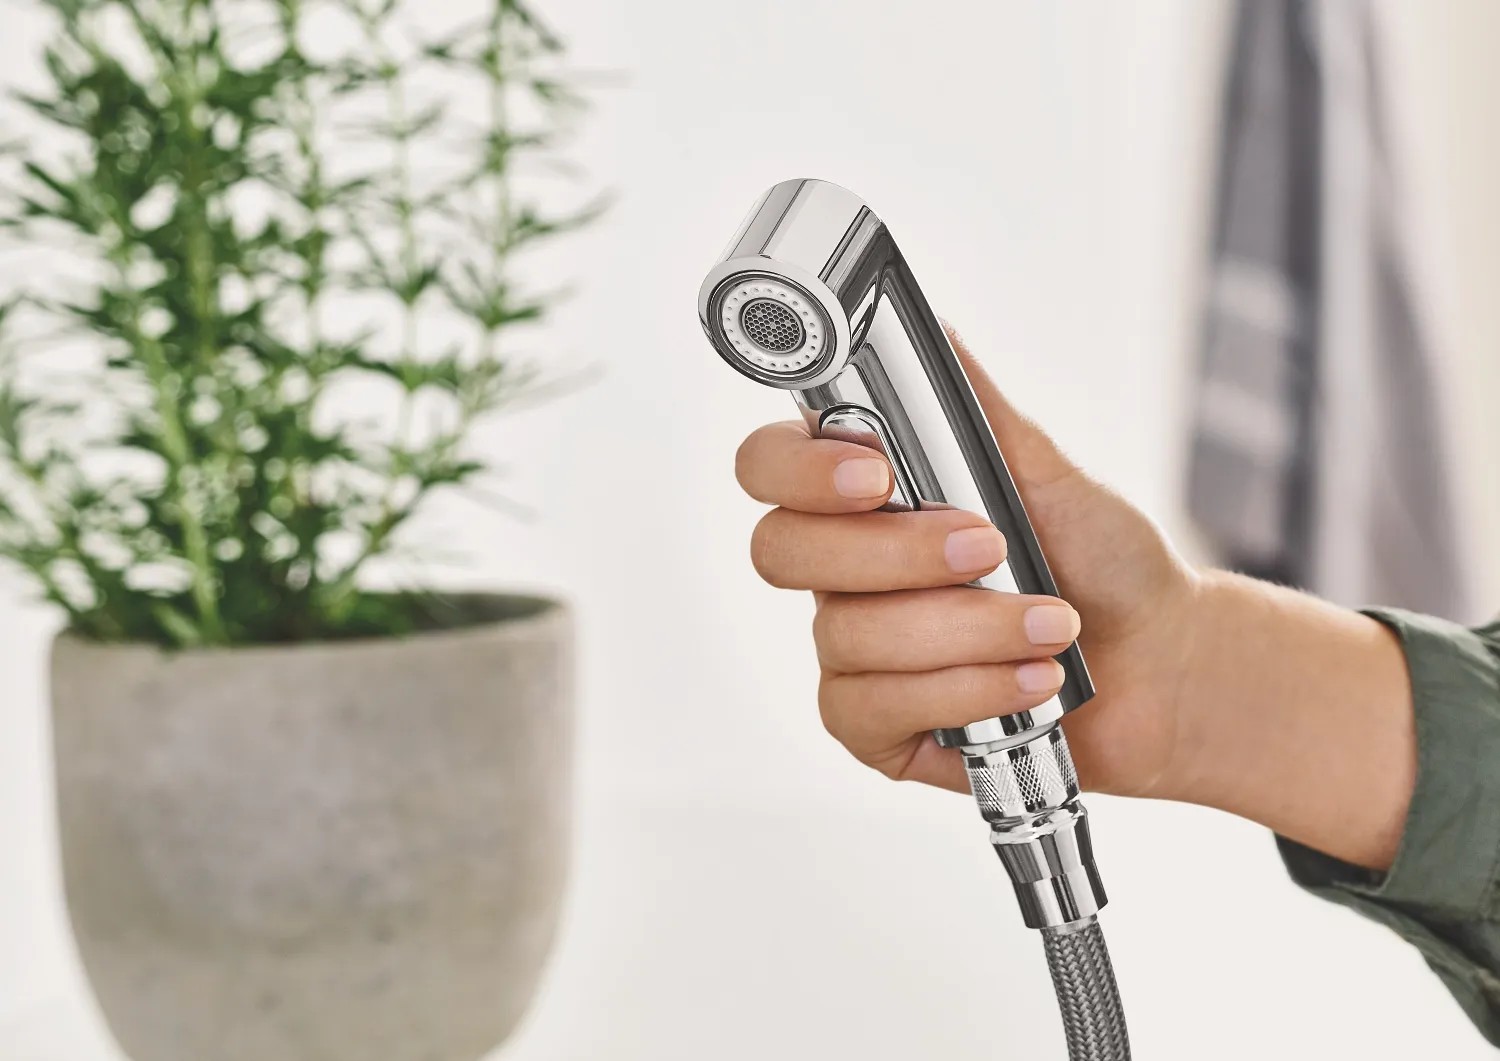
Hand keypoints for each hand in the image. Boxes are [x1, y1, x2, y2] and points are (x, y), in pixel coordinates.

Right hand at [734, 327, 1203, 799]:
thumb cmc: (1101, 561)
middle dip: (897, 554)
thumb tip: (935, 330)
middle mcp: (842, 570)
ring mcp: (851, 651)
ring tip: (1049, 625)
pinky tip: (1026, 682)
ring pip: (846, 636)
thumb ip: (980, 410)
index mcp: (865, 497)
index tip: (877, 475)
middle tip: (990, 547)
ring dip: (965, 629)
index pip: (769, 467)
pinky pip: (870, 709)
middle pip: (782, 551)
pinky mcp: (873, 725)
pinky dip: (963, 691)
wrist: (1161, 663)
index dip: (798, 469)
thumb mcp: (1049, 471)